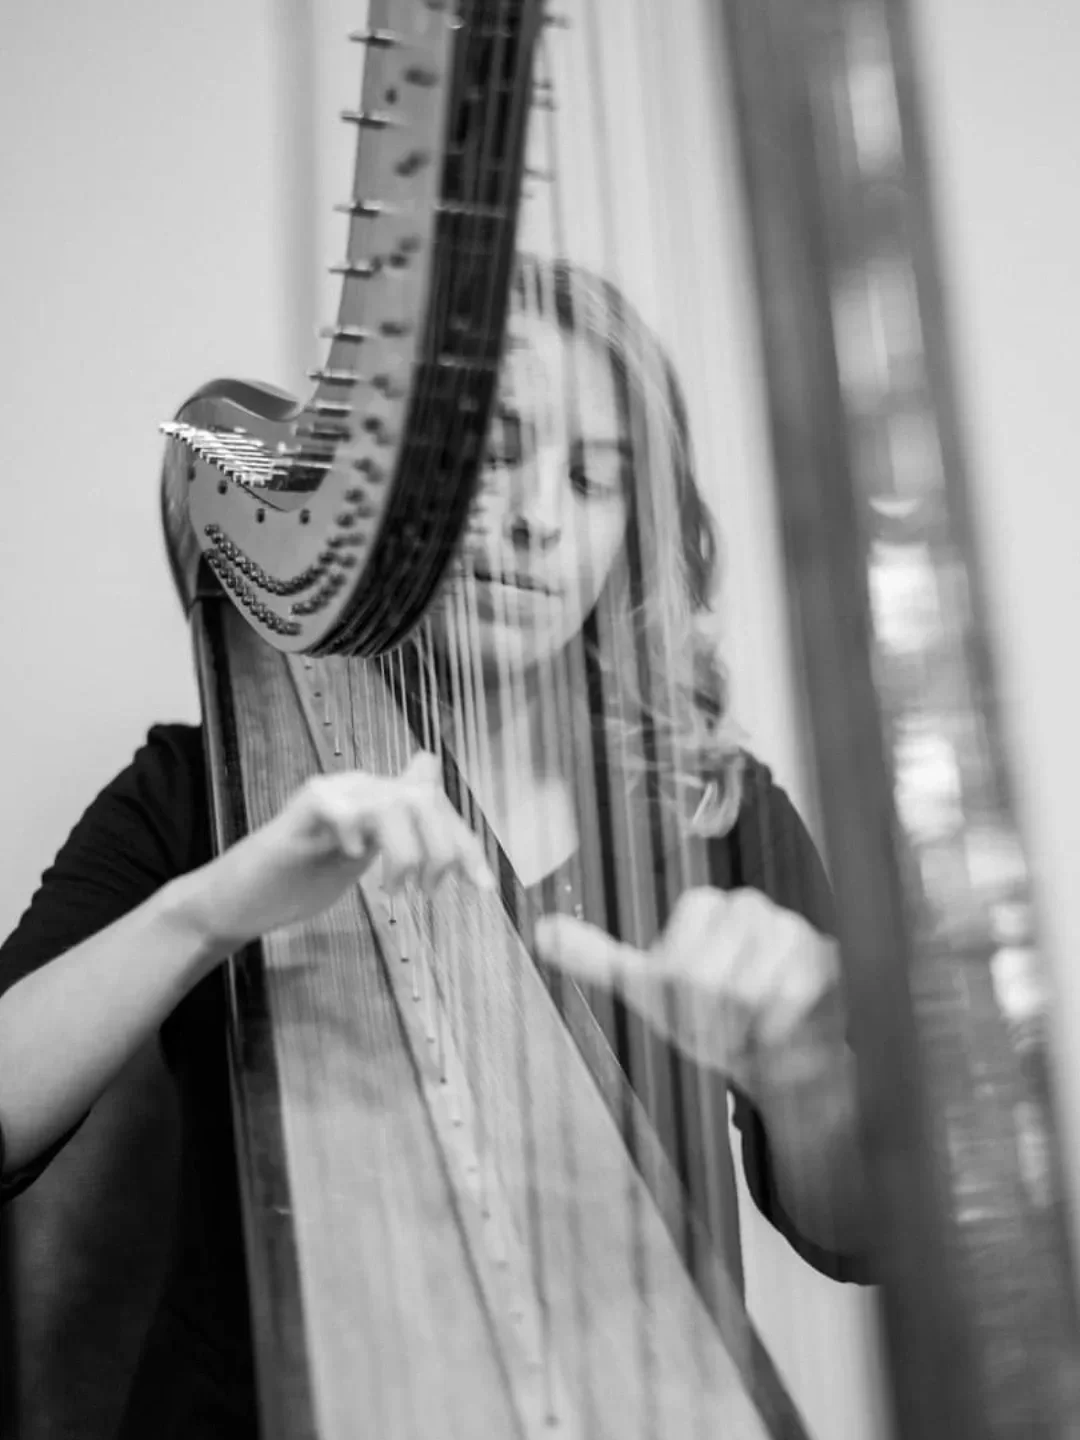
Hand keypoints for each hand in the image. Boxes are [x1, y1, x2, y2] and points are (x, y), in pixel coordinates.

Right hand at [191, 752, 493, 952]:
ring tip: (395, 890)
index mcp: (379, 800)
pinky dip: (353, 832)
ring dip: (406, 853)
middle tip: (431, 892)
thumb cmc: (301, 881)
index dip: (466, 843)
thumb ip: (404, 831)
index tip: (482, 888)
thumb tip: (432, 776)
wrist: (240, 901)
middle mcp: (359, 788)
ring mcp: (329, 797)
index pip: (438, 807)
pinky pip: (336, 806)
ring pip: (391, 804)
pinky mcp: (297, 814)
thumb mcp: (368, 860)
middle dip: (444, 850)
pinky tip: (353, 857)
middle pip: (424, 801)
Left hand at [534, 886, 844, 1096]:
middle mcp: (752, 909)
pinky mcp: (828, 964)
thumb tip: (541, 929)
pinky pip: (791, 1002)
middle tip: (723, 1027)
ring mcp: (792, 933)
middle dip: (714, 1018)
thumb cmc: (714, 1020)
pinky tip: (781, 1034)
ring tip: (752, 1030)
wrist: (781, 1060)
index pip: (681, 948)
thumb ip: (598, 957)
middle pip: (714, 975)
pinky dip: (779, 1033)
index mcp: (709, 908)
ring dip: (746, 1029)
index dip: (682, 987)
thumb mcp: (648, 989)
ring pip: (751, 990)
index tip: (690, 1003)